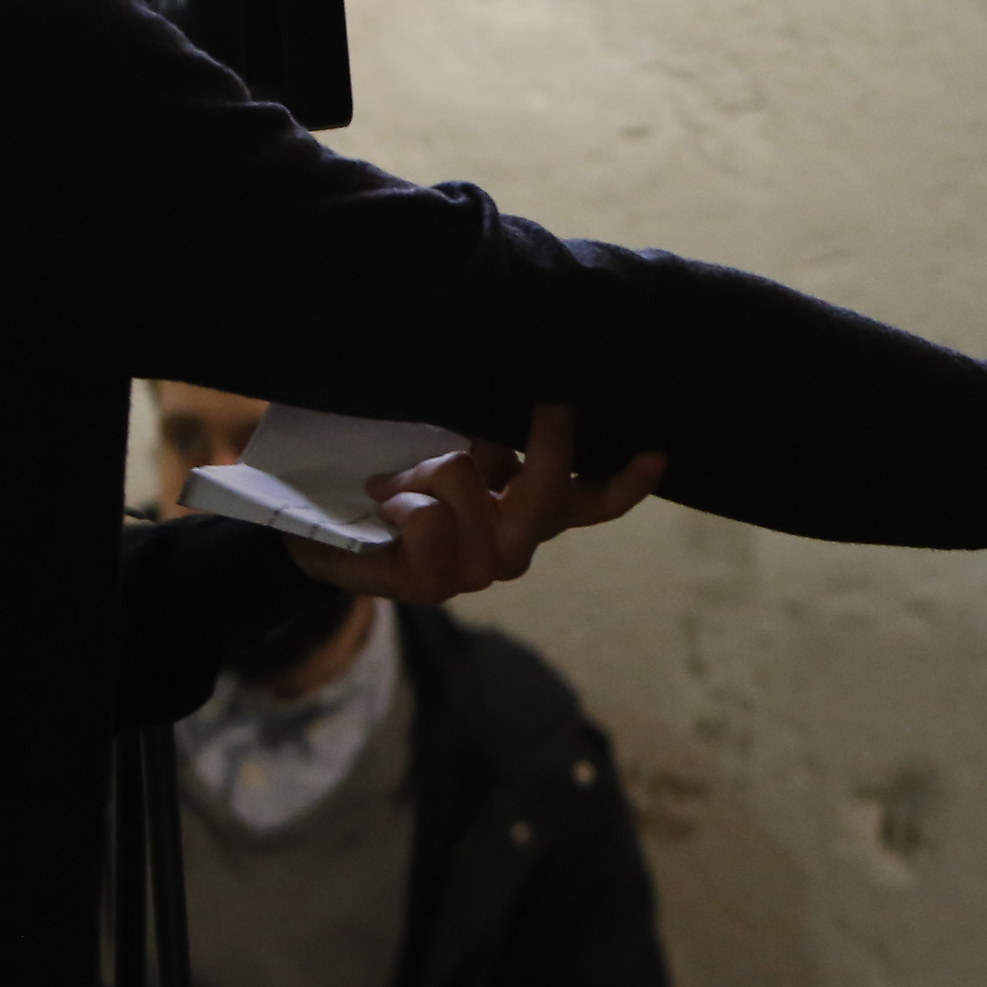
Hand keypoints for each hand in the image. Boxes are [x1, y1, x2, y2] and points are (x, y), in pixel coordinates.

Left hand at [290, 404, 664, 606]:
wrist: (331, 543)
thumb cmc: (403, 488)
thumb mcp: (452, 453)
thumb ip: (489, 443)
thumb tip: (502, 421)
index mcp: (532, 514)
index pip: (593, 502)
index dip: (627, 484)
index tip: (655, 453)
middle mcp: (516, 547)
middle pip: (547, 492)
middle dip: (545, 442)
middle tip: (549, 400)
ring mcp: (478, 571)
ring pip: (467, 480)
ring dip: (428, 465)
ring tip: (398, 479)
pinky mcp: (433, 586)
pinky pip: (427, 518)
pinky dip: (400, 496)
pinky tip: (384, 506)